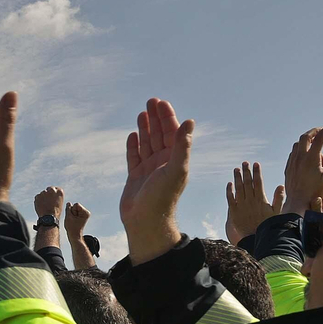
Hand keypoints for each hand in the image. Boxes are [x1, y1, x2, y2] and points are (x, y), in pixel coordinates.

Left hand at [34, 186, 64, 217]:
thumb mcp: (60, 202)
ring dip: (43, 197)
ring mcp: (44, 192)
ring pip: (43, 193)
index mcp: (59, 191)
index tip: (52, 196)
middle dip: (48, 193)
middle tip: (47, 200)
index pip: (55, 189)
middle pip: (48, 189)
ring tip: (44, 205)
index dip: (53, 193)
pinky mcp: (38, 196)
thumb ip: (56, 196)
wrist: (49, 217)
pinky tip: (41, 206)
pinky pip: (37, 197)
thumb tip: (52, 195)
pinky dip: (38, 200)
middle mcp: (52, 190)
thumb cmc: (56, 212)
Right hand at [64, 201, 90, 238]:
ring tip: (73, 221)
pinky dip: (72, 215)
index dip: (72, 210)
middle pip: (75, 206)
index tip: (73, 218)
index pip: (76, 204)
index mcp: (86, 213)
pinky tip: (73, 220)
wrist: (74, 235)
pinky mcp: (81, 215)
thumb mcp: (68, 217)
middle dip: (72, 212)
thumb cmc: (72, 228)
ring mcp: (84, 214)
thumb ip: (68, 209)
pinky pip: (74, 211)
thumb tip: (69, 203)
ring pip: (74, 208)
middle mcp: (86, 212)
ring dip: (72, 214)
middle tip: (73, 220)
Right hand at [120, 97, 194, 263]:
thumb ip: (183, 145)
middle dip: (156, 118)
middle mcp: (163, 162)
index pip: (172, 133)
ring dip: (145, 128)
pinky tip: (132, 135)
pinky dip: (133, 146)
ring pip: (147, 144)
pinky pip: (134, 157)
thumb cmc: (163, 197)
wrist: (146, 221)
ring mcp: (149, 169)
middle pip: (160, 135)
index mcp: (175, 159)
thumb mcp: (176, 169)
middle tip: (151, 102)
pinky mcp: (136, 177)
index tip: (161, 103)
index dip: (167, 117)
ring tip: (141, 114)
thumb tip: (189, 121)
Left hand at [223, 161, 282, 241]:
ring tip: (236, 169)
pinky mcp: (234, 211)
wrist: (255, 237)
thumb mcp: (276, 212)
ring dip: (237, 178)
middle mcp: (250, 201)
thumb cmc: (268, 225)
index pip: (258, 182)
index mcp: (261, 199)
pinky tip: (229, 183)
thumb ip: (278, 199)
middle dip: (246, 172)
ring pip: (238, 189)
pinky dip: (229, 191)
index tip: (256, 164)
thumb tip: (281, 186)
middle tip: (245, 163)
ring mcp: (241, 205)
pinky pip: (230, 199)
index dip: (257, 172)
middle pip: (247, 183)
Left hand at [282, 123, 322, 215]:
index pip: (320, 137)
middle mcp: (300, 158)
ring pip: (297, 143)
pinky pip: (292, 152)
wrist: (297, 202)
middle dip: (315, 130)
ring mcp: (292, 162)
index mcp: (311, 158)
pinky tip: (305, 151)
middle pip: (305, 136)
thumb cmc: (315, 192)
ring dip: (306, 138)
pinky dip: (299, 147)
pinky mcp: (288, 167)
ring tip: (314, 138)